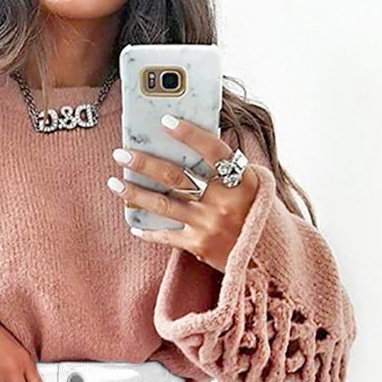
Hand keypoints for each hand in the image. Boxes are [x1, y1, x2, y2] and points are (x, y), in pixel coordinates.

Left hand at [106, 116, 259, 272]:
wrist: (267, 259)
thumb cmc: (256, 216)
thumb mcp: (252, 187)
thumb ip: (228, 170)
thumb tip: (192, 147)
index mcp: (241, 180)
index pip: (213, 150)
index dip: (190, 134)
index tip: (165, 121)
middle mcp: (223, 201)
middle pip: (176, 177)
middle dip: (144, 163)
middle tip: (121, 153)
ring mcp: (208, 224)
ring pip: (163, 205)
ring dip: (135, 193)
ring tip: (114, 183)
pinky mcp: (199, 245)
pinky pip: (166, 235)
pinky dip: (148, 230)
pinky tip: (133, 224)